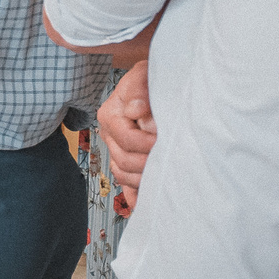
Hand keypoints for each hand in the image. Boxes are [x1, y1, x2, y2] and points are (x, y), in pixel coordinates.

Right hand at [96, 62, 155, 203]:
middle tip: (168, 158)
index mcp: (110, 116)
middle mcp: (110, 135)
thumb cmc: (150, 80)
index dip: (146, 144)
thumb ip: (138, 87)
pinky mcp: (126, 162)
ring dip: (143, 179)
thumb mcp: (144, 74)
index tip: (164, 140)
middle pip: (123, 161)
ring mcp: (116, 150)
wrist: (152, 86)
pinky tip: (144, 204)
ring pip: (123, 175)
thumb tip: (136, 109)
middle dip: (147, 163)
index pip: (126, 140)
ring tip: (163, 175)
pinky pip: (125, 186)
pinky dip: (134, 196)